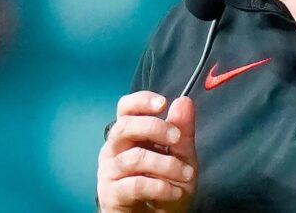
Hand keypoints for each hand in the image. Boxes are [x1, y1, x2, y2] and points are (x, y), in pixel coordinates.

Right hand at [97, 92, 197, 212]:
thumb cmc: (167, 186)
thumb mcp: (183, 157)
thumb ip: (183, 131)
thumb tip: (184, 101)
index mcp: (130, 135)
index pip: (126, 108)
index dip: (141, 101)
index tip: (163, 103)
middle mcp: (115, 150)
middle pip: (124, 127)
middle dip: (154, 128)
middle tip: (177, 138)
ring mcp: (110, 172)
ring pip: (133, 158)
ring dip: (165, 165)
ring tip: (186, 174)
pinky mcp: (110, 194)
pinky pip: (134, 184)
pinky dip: (159, 187)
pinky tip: (173, 192)